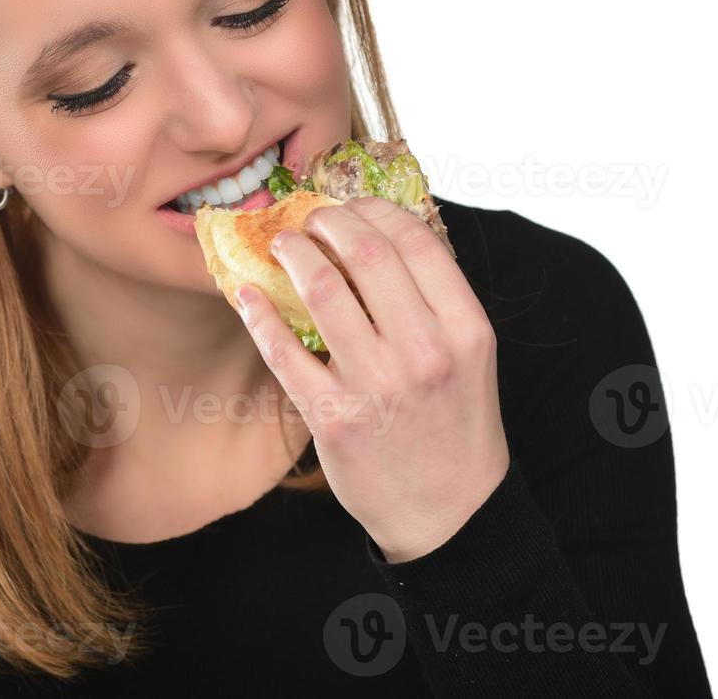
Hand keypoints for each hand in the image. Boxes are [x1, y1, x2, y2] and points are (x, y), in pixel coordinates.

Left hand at [234, 197, 508, 562]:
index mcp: (465, 329)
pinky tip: (248, 294)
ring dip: (293, 255)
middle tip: (309, 219)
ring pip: (323, 290)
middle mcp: (425, 350)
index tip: (351, 206)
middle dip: (329, 222)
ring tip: (282, 246)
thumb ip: (434, 300)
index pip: (416, 241)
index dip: (375, 210)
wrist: (449, 513)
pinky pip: (284, 350)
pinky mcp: (333, 416)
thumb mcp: (469, 356)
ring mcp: (377, 384)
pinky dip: (260, 314)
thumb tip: (379, 237)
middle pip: (367, 254)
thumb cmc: (455, 425)